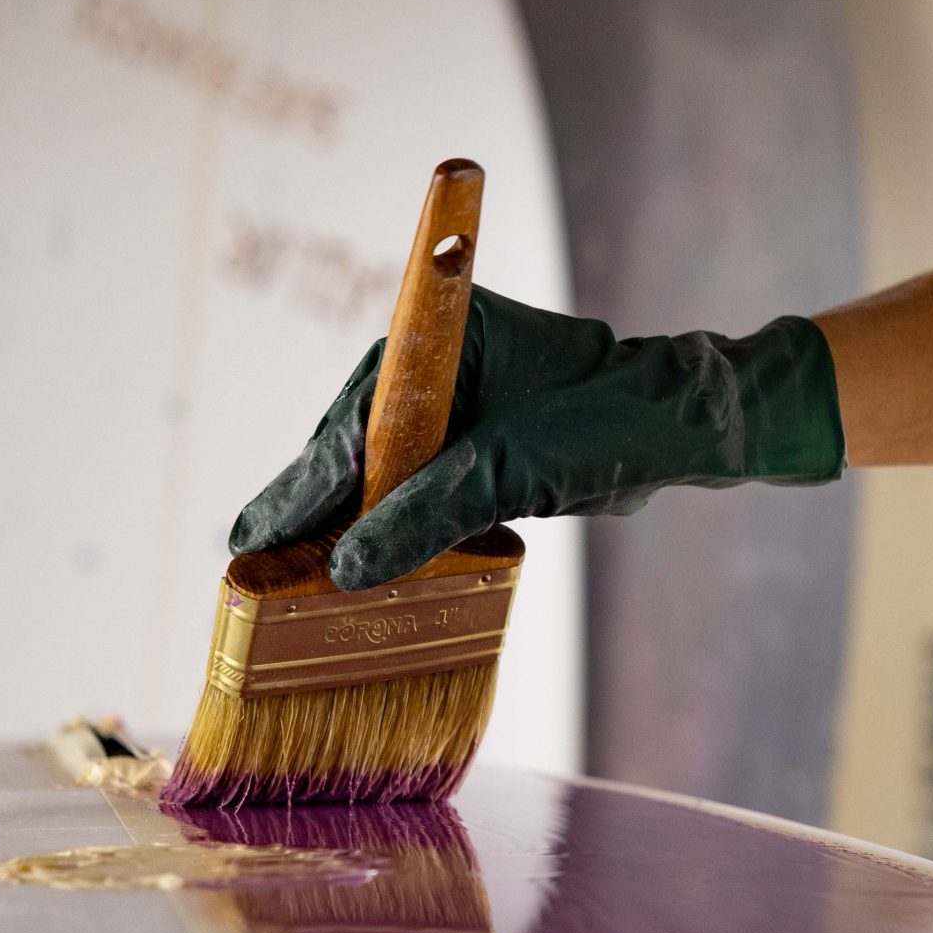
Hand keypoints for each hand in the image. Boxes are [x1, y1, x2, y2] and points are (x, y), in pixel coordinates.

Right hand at [230, 285, 844, 588]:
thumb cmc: (608, 419)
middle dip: (312, 516)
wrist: (684, 427)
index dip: (298, 490)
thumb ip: (430, 513)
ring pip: (380, 481)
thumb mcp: (513, 467)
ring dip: (351, 533)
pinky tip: (364, 578)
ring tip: (294, 593)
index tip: (248, 542)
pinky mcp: (471, 448)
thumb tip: (352, 567)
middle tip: (253, 581)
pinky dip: (394, 536)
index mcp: (431, 339)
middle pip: (352, 454)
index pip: (348, 425)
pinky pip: (415, 496)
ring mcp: (449, 410)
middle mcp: (428, 369)